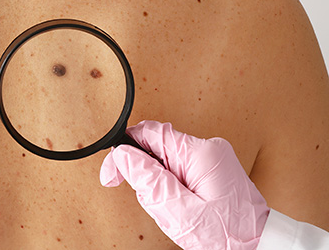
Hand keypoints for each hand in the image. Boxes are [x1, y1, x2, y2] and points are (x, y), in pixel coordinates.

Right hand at [100, 120, 269, 249]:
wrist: (258, 248)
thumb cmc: (226, 237)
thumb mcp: (179, 212)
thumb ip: (148, 180)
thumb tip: (122, 155)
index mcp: (200, 153)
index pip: (149, 133)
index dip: (124, 150)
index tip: (112, 173)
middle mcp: (208, 148)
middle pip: (156, 146)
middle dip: (145, 173)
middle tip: (150, 202)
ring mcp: (212, 157)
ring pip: (165, 160)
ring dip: (159, 183)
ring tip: (173, 209)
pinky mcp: (212, 168)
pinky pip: (179, 169)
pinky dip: (172, 187)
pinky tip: (181, 205)